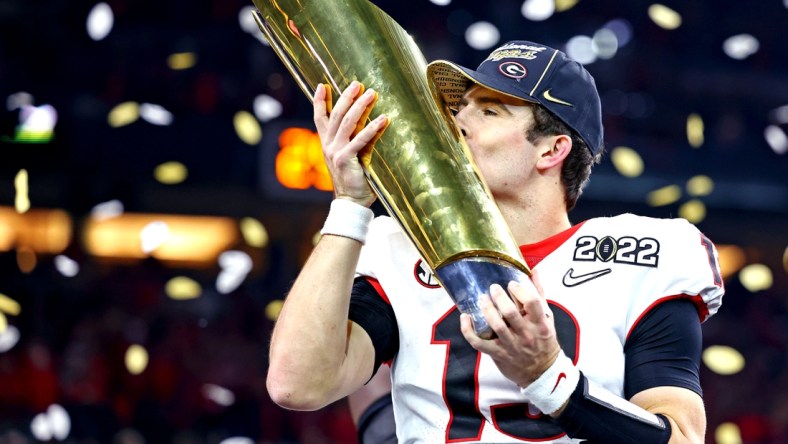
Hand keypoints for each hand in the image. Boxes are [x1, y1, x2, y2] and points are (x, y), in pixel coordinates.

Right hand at [313, 82, 387, 206]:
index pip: (320, 118)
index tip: (322, 85)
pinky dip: (371, 129)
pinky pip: (359, 141)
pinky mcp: (346, 160)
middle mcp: (328, 145)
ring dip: (359, 107)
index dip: (319, 101)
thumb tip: (371, 118)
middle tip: (357, 84)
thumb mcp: (352, 153)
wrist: (351, 201)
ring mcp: (336, 152)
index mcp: (327, 143)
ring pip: (346, 124)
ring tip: (371, 94)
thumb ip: (356, 137)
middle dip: (346, 98)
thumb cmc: (355, 177)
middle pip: (335, 115)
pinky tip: (383, 119)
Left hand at [460, 276, 561, 386]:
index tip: (511, 284)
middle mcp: (526, 335)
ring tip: (482, 299)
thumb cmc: (544, 341)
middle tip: (493, 288)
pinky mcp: (497, 354)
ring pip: (496, 325)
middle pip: (510, 313)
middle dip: (499, 297)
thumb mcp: (547, 319)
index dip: (520, 290)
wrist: (541, 372)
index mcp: (540, 324)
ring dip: (486, 309)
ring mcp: (511, 345)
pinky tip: (465, 317)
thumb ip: (539, 294)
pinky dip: (468, 330)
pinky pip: (479, 342)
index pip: (532, 302)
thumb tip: (533, 270)